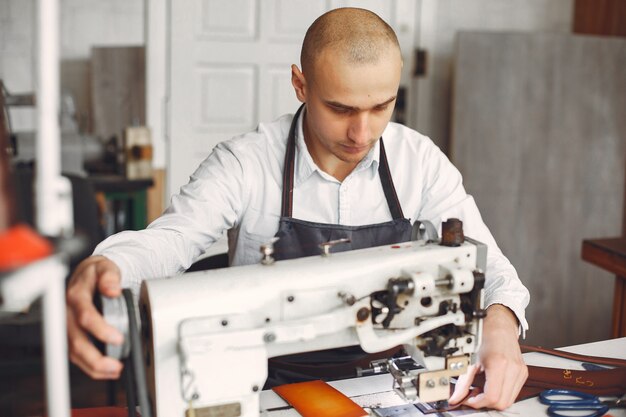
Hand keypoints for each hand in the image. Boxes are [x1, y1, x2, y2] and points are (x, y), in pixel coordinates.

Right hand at [66, 255, 124, 378]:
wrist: (86, 274)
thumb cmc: (96, 273)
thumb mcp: (105, 267)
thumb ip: (109, 276)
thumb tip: (112, 289)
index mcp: (76, 296)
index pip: (85, 316)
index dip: (100, 329)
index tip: (118, 337)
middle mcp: (68, 313)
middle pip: (76, 341)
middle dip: (95, 357)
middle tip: (115, 364)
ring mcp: (67, 326)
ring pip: (74, 352)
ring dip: (93, 366)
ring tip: (114, 370)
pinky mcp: (70, 335)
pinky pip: (76, 354)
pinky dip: (90, 366)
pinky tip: (106, 370)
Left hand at [448, 304, 527, 409]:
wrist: (499, 323)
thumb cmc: (485, 334)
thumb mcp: (470, 358)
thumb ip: (463, 382)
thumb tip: (455, 397)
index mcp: (500, 364)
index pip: (492, 398)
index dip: (478, 402)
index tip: (469, 399)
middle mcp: (513, 369)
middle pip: (502, 403)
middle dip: (486, 403)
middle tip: (473, 394)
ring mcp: (521, 372)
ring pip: (509, 400)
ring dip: (494, 399)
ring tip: (481, 388)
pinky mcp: (523, 373)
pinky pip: (513, 392)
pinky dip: (501, 393)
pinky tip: (490, 384)